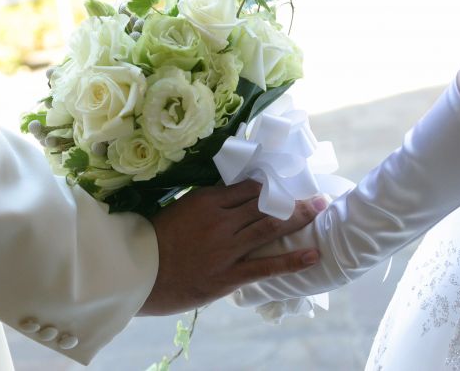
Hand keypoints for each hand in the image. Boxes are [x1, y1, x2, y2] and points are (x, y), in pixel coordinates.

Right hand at [138, 180, 322, 315]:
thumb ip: (208, 203)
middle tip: (318, 196)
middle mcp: (221, 220)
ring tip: (320, 211)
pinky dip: (292, 260)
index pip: (250, 188)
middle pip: (265, 205)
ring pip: (270, 227)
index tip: (291, 185)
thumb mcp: (181, 209)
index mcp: (208, 200)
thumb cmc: (156, 239)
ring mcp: (226, 248)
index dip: (274, 187)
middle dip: (295, 200)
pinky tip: (313, 255)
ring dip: (299, 218)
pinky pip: (266, 266)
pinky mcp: (229, 275)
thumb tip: (235, 196)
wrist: (139, 274)